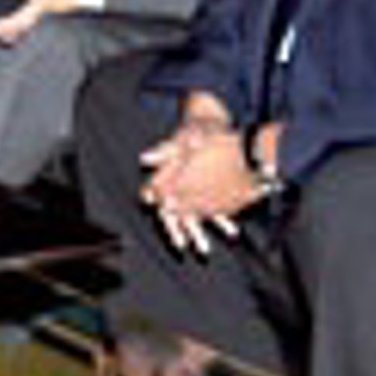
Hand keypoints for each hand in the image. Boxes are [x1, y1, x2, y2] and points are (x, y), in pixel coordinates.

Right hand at [140, 122, 254, 253]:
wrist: (212, 125)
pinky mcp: (208, 191)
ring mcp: (192, 191)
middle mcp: (177, 187)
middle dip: (178, 231)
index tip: (167, 227)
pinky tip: (231, 231)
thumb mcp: (179, 138)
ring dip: (197, 233)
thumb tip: (144, 157)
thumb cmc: (191, 132)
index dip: (162, 214)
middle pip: (173, 213)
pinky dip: (220, 221)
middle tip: (183, 245)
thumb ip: (163, 150)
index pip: (157, 198)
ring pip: (191, 216)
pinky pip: (212, 210)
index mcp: (165, 176)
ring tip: (204, 250)